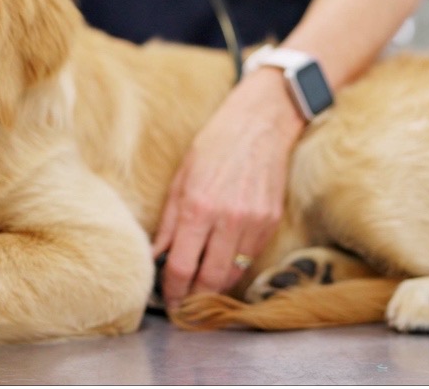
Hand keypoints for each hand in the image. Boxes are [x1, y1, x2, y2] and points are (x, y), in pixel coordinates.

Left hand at [152, 67, 305, 309]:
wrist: (262, 122)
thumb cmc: (216, 144)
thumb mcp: (181, 178)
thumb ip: (169, 222)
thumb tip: (156, 256)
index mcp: (198, 207)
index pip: (182, 267)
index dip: (172, 292)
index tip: (167, 301)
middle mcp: (228, 220)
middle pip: (209, 281)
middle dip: (193, 299)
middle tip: (181, 306)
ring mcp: (254, 223)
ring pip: (232, 275)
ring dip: (214, 288)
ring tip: (199, 290)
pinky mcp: (271, 222)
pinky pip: (249, 258)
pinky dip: (234, 268)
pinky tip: (221, 265)